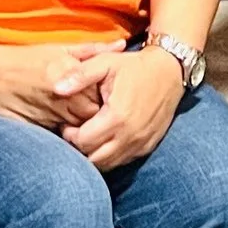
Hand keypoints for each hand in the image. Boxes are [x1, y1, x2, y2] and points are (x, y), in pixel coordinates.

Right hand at [0, 41, 121, 131]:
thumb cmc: (27, 59)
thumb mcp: (61, 48)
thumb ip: (93, 50)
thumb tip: (122, 46)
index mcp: (74, 76)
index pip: (106, 95)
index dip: (113, 97)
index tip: (116, 96)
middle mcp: (65, 99)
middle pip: (96, 116)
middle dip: (103, 116)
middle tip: (109, 114)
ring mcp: (52, 117)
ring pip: (80, 130)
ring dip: (86, 129)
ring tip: (93, 124)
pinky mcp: (39, 131)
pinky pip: (62, 140)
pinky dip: (69, 138)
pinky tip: (71, 132)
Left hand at [55, 47, 186, 170]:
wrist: (170, 70)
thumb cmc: (134, 66)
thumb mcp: (106, 63)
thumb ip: (80, 75)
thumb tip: (56, 88)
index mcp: (117, 116)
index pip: (82, 142)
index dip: (69, 135)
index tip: (69, 124)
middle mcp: (129, 135)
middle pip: (92, 158)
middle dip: (79, 148)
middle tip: (76, 132)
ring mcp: (140, 143)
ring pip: (107, 164)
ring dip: (94, 154)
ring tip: (90, 136)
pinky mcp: (147, 146)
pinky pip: (122, 161)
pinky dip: (110, 156)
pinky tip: (106, 139)